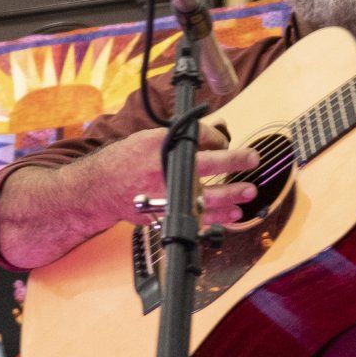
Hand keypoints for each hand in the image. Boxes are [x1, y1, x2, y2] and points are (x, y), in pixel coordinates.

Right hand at [85, 126, 261, 227]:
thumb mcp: (149, 139)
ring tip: (248, 192)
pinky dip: (217, 217)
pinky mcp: (165, 213)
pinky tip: (232, 214)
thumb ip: (181, 139)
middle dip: (234, 162)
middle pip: (207, 166)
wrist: (103, 188)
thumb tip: (214, 138)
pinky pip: (196, 218)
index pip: (200, 138)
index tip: (228, 143)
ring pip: (205, 197)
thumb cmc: (127, 160)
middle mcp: (164, 170)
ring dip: (231, 195)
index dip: (220, 140)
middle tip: (252, 159)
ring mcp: (165, 195)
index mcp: (161, 147)